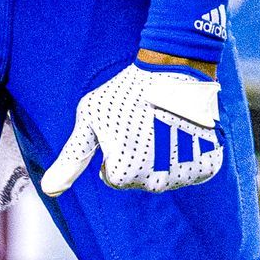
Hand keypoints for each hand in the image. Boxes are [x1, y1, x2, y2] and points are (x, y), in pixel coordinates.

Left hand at [42, 63, 222, 197]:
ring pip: (167, 177)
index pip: (113, 176)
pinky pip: (193, 171)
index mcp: (122, 173)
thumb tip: (50, 192)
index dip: (114, 149)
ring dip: (164, 156)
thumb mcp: (91, 117)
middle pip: (140, 179)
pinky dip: (188, 155)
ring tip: (163, 123)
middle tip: (143, 123)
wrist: (174, 67)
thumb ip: (72, 157)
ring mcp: (184, 175)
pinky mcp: (209, 165)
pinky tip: (183, 130)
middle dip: (139, 155)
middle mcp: (155, 182)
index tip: (122, 126)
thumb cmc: (125, 92)